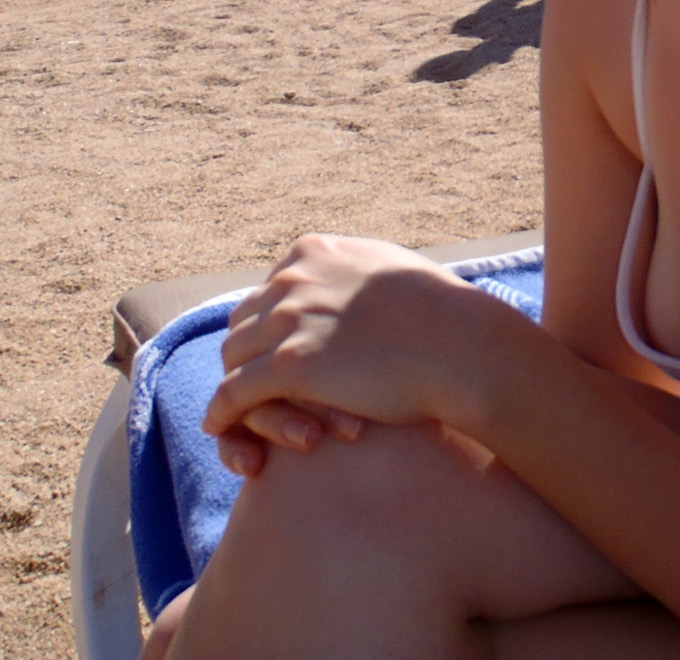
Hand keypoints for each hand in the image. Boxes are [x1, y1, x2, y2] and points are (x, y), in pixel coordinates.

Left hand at [202, 234, 486, 469]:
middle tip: (257, 391)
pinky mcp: (289, 365)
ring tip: (243, 417)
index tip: (276, 355)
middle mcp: (294, 277)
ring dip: (239, 391)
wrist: (462, 346)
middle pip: (244, 324)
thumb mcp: (389, 270)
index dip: (269, 328)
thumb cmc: (443, 316)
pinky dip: (221, 413)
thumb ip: (355, 274)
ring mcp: (289, 320)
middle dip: (248, 358)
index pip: (268, 292)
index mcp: (315, 252)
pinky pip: (233, 393)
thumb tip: (355, 281)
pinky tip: (217, 428)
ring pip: (234, 359)